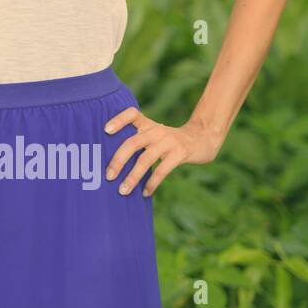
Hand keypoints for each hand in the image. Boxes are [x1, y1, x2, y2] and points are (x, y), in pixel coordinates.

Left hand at [102, 109, 221, 196]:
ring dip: (133, 177)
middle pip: (133, 142)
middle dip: (118, 160)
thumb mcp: (154, 134)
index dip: (118, 120)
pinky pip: (162, 170)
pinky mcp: (180, 153)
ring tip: (123, 190)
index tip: (105, 130)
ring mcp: (169, 141)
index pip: (132, 114)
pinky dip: (152, 183)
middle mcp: (156, 130)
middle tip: (108, 176)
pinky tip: (145, 192)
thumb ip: (137, 141)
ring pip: (145, 159)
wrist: (203, 139)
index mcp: (148, 124)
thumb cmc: (170, 141)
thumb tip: (112, 164)